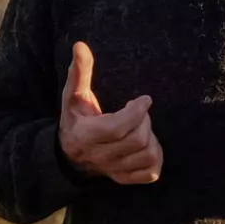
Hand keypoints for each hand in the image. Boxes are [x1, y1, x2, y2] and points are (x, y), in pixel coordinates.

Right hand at [58, 42, 162, 184]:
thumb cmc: (75, 118)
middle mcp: (100, 156)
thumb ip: (79, 72)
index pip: (117, 127)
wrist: (69, 155)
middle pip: (137, 140)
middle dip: (144, 121)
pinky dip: (155, 157)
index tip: (144, 99)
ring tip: (140, 127)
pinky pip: (151, 172)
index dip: (136, 112)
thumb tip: (80, 45)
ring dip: (151, 138)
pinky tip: (146, 144)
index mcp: (86, 135)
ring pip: (147, 156)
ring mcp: (113, 170)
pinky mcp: (124, 178)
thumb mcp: (72, 95)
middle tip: (138, 111)